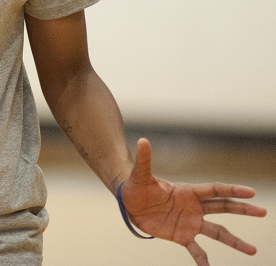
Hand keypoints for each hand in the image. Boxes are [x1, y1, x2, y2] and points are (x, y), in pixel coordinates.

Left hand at [120, 138, 266, 265]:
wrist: (130, 204)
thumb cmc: (136, 186)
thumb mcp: (140, 174)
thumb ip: (144, 160)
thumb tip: (142, 140)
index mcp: (188, 192)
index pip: (214, 190)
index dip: (232, 191)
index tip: (251, 192)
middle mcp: (194, 208)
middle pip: (223, 208)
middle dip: (243, 210)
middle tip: (263, 212)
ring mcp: (191, 223)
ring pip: (217, 232)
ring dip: (234, 242)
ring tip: (252, 251)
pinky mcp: (182, 236)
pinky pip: (197, 250)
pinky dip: (203, 260)